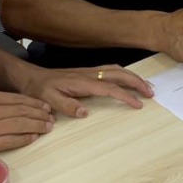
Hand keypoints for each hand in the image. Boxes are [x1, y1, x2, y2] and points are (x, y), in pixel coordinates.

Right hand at [0, 90, 52, 161]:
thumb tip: (5, 108)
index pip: (16, 99)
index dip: (33, 103)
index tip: (44, 106)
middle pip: (21, 111)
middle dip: (39, 114)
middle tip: (51, 117)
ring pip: (18, 125)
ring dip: (36, 126)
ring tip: (47, 127)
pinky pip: (7, 141)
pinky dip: (23, 139)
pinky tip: (32, 138)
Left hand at [19, 65, 153, 117]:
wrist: (31, 77)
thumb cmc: (39, 90)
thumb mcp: (47, 100)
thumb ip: (65, 105)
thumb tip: (84, 112)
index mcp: (82, 82)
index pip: (109, 87)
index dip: (125, 96)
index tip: (138, 104)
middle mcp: (89, 74)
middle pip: (119, 74)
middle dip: (137, 82)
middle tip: (151, 93)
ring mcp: (89, 72)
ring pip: (117, 70)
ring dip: (133, 77)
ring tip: (146, 86)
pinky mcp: (88, 73)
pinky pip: (111, 70)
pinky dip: (124, 74)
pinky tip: (128, 80)